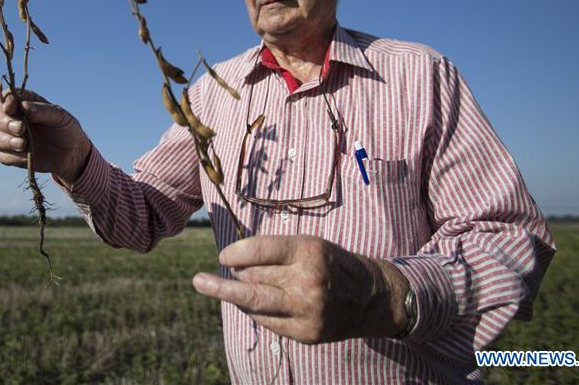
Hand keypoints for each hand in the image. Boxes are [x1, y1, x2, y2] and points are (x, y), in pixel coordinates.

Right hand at [0, 90, 92, 182]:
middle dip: (2, 122)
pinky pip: (2, 155)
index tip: (12, 108)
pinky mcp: (11, 155)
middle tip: (21, 128)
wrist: (72, 154)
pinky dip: (12, 156)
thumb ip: (42, 111)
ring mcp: (9, 136)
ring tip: (22, 144)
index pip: (6, 97)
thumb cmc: (66, 129)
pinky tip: (27, 155)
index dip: (5, 101)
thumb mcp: (60, 116)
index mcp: (23, 102)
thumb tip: (24, 106)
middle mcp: (12, 118)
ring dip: (2, 139)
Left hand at [191, 235, 408, 343]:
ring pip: (252, 303)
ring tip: (207, 285)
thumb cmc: (331, 264)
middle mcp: (308, 282)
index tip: (222, 257)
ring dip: (230, 294)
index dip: (234, 254)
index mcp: (309, 251)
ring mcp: (307, 311)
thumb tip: (231, 263)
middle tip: (213, 274)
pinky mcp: (306, 334)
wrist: (371, 298)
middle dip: (232, 275)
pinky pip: (265, 321)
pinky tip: (244, 303)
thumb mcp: (309, 245)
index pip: (259, 250)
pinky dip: (251, 310)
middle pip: (251, 279)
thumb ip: (274, 251)